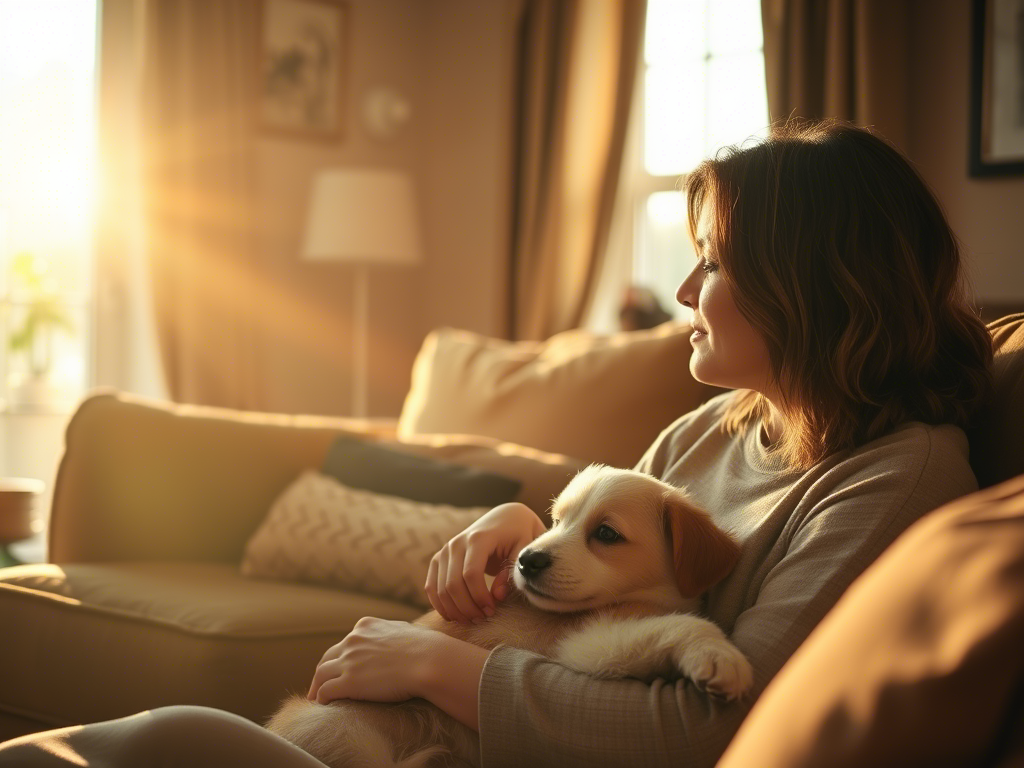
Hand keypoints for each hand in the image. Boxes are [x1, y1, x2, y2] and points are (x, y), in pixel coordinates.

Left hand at [306, 617, 440, 704]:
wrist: (429, 661)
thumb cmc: (426, 648)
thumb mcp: (405, 631)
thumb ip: (392, 634)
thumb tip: (397, 639)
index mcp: (365, 626)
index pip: (346, 642)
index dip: (340, 656)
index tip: (340, 667)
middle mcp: (353, 640)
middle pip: (328, 657)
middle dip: (323, 671)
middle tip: (320, 684)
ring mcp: (349, 660)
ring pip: (321, 673)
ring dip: (316, 686)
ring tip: (316, 697)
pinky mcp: (349, 681)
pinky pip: (326, 691)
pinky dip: (322, 698)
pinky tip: (323, 705)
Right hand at [425, 502, 546, 623]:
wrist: (504, 518)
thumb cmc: (519, 534)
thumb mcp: (524, 548)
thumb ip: (512, 571)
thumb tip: (497, 595)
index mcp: (478, 538)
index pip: (471, 574)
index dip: (480, 597)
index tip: (492, 610)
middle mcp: (456, 543)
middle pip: (453, 584)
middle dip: (467, 608)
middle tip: (483, 619)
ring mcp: (444, 551)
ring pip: (440, 589)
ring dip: (454, 610)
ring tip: (473, 619)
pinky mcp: (438, 559)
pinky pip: (431, 587)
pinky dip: (440, 605)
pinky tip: (456, 616)